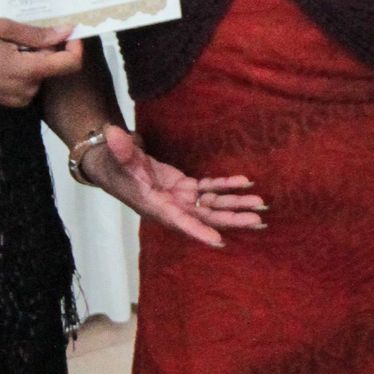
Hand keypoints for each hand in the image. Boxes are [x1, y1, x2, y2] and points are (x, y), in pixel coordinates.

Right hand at [0, 19, 82, 107]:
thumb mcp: (1, 28)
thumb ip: (37, 34)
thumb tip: (66, 31)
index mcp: (28, 71)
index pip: (71, 64)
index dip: (75, 46)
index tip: (67, 32)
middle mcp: (28, 89)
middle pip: (54, 66)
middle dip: (47, 48)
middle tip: (24, 32)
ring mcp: (20, 97)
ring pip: (41, 72)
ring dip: (34, 57)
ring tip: (9, 44)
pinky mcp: (12, 100)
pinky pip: (29, 81)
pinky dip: (24, 67)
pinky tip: (5, 56)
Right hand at [76, 124, 265, 250]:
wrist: (115, 168)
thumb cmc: (115, 167)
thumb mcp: (118, 158)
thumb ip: (121, 149)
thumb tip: (113, 132)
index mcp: (157, 207)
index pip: (180, 222)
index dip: (199, 231)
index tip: (219, 242)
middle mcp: (174, 208)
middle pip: (206, 217)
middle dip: (231, 219)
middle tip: (256, 220)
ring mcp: (182, 199)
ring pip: (213, 205)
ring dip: (236, 204)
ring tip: (260, 205)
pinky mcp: (186, 188)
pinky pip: (211, 188)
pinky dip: (227, 186)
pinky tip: (245, 183)